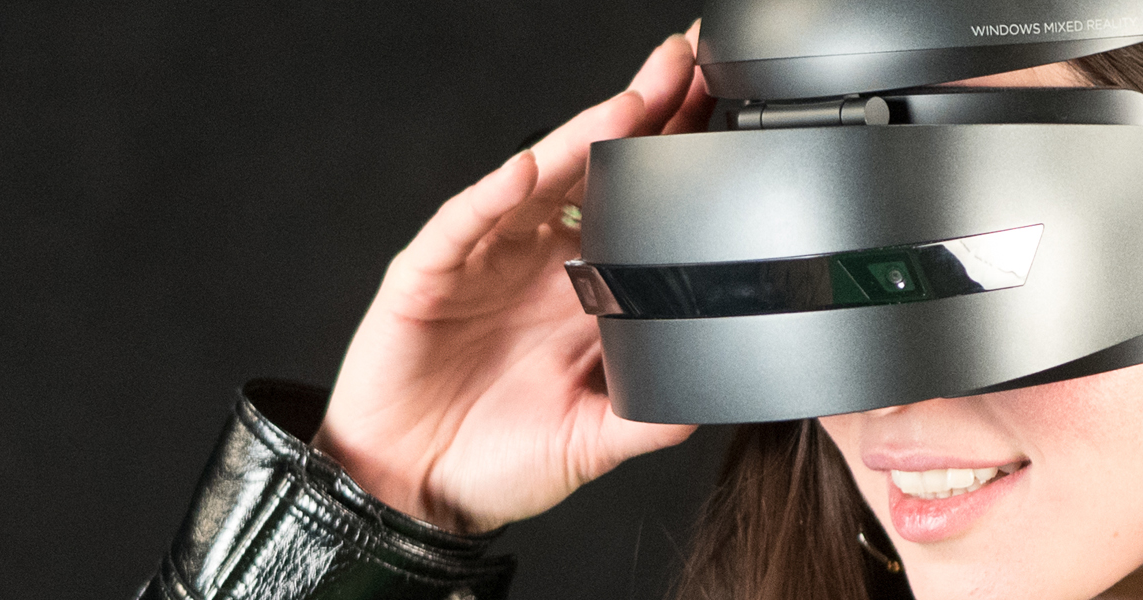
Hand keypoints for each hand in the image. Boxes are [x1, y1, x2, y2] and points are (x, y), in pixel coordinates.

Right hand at [315, 28, 713, 533]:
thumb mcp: (591, 442)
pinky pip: (463, 225)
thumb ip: (647, 419)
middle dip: (642, 114)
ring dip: (581, 141)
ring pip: (538, 182)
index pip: (641, 205)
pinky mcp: (429, 275)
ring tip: (627, 106)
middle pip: (597, 169)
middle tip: (687, 65)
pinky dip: (492, 196)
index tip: (726, 111)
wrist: (416, 493)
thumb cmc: (499, 460)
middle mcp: (538, 259)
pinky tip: (523, 171)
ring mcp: (484, 258)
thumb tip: (710, 405)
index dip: (677, 156)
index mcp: (586, 289)